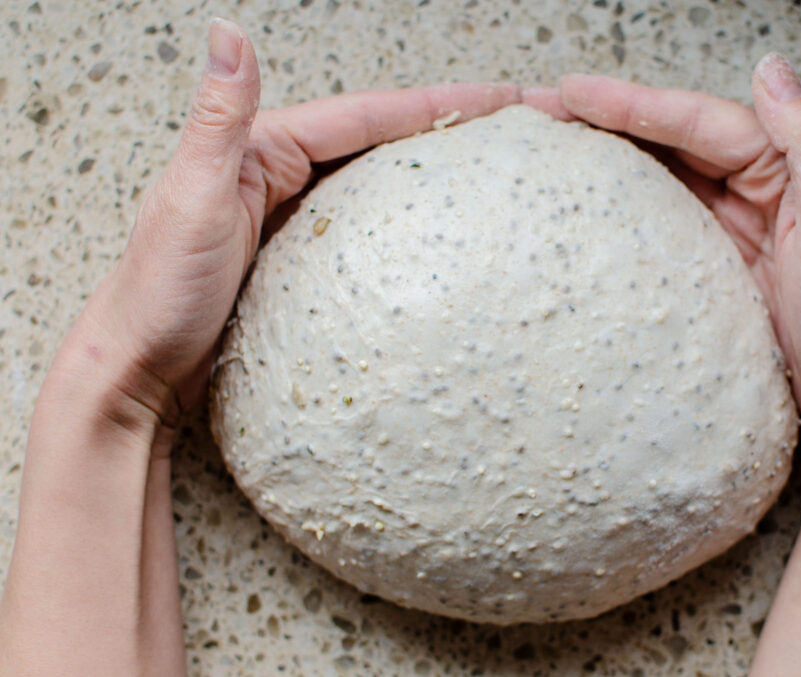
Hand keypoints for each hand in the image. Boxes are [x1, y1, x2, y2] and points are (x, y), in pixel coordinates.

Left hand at [94, 18, 520, 419]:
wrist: (136, 368)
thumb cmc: (157, 293)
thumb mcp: (190, 198)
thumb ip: (217, 118)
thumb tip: (229, 32)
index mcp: (262, 150)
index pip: (367, 114)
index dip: (437, 102)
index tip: (500, 97)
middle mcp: (279, 174)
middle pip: (380, 139)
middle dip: (448, 126)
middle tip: (514, 125)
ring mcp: (292, 219)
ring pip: (376, 182)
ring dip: (431, 170)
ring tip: (489, 169)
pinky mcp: (299, 261)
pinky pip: (364, 229)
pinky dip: (404, 220)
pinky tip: (433, 233)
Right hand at [551, 59, 800, 676]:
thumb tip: (770, 67)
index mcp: (789, 168)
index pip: (699, 122)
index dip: (635, 103)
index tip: (574, 91)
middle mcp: (757, 191)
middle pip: (669, 142)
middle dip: (605, 120)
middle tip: (539, 110)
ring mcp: (729, 234)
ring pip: (658, 180)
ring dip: (604, 159)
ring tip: (546, 145)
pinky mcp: (709, 276)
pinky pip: (656, 229)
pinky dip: (618, 212)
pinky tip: (582, 208)